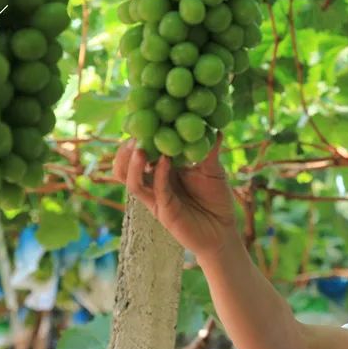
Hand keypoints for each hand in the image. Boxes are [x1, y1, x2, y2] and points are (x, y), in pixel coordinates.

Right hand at [112, 134, 238, 257]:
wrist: (223, 230)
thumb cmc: (216, 199)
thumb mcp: (213, 170)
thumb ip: (209, 150)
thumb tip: (215, 127)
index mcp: (161, 169)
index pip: (139, 151)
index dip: (136, 136)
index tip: (142, 118)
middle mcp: (153, 182)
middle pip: (124, 166)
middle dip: (126, 149)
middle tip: (135, 135)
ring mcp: (155, 197)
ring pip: (130, 180)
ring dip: (133, 163)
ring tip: (139, 148)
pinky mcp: (163, 211)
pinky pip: (155, 191)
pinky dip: (158, 174)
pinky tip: (164, 161)